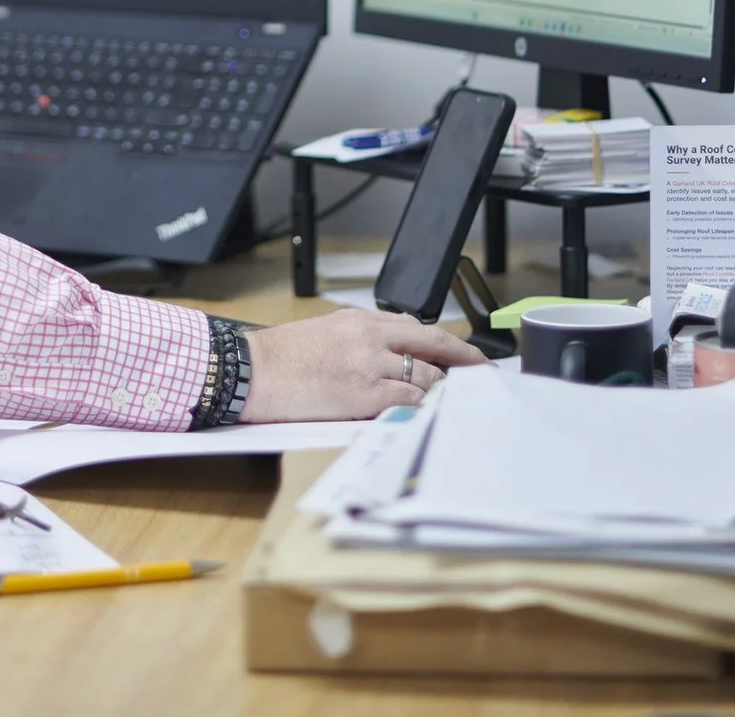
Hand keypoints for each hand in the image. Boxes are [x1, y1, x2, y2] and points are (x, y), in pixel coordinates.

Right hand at [238, 308, 485, 422]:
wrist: (250, 371)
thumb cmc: (282, 358)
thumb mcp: (327, 332)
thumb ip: (364, 338)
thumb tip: (397, 354)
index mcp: (361, 319)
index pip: (418, 327)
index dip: (449, 343)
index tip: (466, 355)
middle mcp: (371, 336)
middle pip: (434, 344)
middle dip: (464, 361)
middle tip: (483, 375)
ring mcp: (369, 364)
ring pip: (426, 376)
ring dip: (442, 391)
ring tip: (453, 403)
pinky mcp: (363, 393)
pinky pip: (408, 401)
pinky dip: (423, 408)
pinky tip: (429, 414)